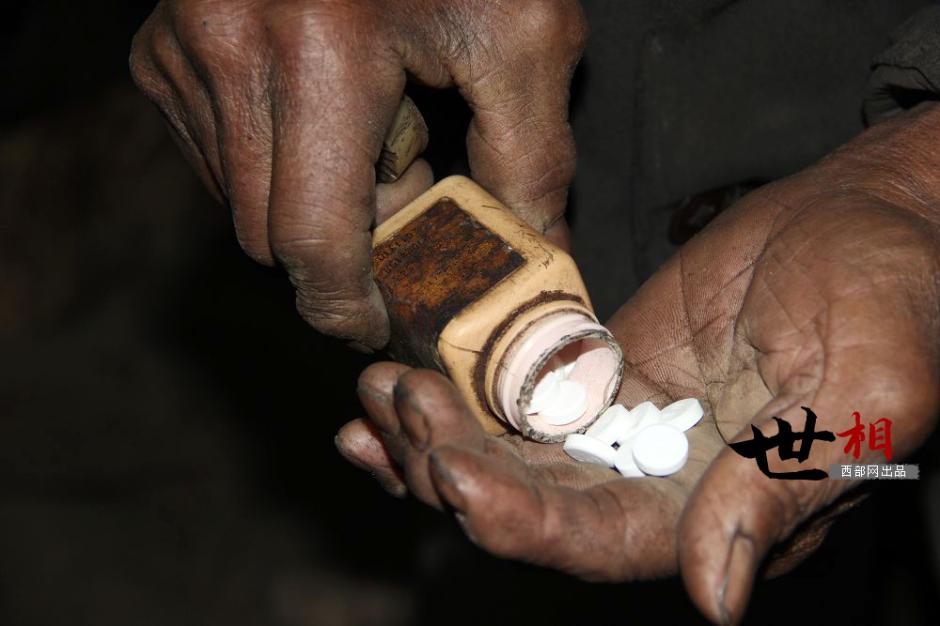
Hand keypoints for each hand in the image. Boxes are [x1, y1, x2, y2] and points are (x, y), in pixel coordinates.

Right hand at [129, 0, 586, 348]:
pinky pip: (213, 156)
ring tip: (371, 122)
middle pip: (269, 236)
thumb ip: (530, 153)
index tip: (377, 321)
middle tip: (406, 187)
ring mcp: (184, 50)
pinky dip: (272, 158)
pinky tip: (320, 102)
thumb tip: (534, 251)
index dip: (346, 304)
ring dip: (307, 195)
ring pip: (238, 201)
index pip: (311, 242)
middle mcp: (228, 52)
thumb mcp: (520, 29)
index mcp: (320, 55)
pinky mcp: (162, 47)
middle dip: (340, 241)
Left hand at [336, 104, 939, 622]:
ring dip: (436, 435)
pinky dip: (460, 395)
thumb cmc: (892, 295)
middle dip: (454, 468)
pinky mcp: (598, 369)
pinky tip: (402, 385)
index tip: (456, 475)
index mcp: (723, 511)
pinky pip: (516, 393)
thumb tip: (715, 597)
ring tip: (378, 395)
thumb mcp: (868, 391)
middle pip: (534, 503)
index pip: (604, 542)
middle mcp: (660, 482)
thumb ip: (786, 488)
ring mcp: (622, 424)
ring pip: (511, 453)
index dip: (525, 522)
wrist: (865, 218)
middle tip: (398, 411)